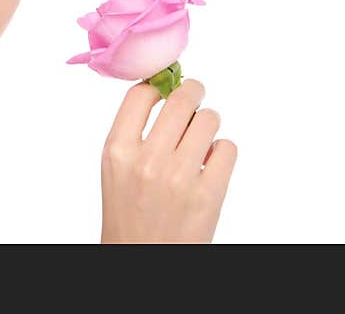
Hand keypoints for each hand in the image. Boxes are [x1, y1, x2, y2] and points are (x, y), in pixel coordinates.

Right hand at [100, 78, 236, 242]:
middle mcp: (147, 160)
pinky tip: (209, 164)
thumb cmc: (129, 213)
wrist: (142, 259)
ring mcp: (180, 177)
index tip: (165, 89)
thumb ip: (134, 133)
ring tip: (200, 140)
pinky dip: (222, 152)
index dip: (157, 85)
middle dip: (193, 92)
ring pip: (209, 119)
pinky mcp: (209, 194)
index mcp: (117, 151)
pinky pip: (228, 147)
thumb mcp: (116, 170)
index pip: (141, 93)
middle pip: (181, 99)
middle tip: (195, 96)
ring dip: (208, 124)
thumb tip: (164, 90)